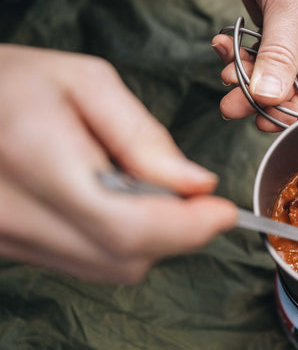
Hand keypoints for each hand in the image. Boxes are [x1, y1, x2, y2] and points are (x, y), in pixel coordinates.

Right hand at [0, 45, 236, 282]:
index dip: (188, 227)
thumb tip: (196, 185)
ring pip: (110, 267)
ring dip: (151, 238)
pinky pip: (87, 263)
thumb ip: (144, 138)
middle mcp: (14, 214)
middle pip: (125, 256)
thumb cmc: (14, 81)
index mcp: (35, 157)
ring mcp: (8, 239)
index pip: (128, 225)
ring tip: (150, 190)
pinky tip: (119, 205)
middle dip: (178, 232)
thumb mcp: (87, 84)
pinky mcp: (11, 248)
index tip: (225, 212)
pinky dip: (121, 242)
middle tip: (196, 197)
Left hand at [212, 0, 297, 131]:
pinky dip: (239, 58)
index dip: (292, 111)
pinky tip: (224, 47)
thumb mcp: (290, 5)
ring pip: (272, 79)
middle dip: (261, 97)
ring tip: (223, 76)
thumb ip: (280, 56)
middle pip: (294, 90)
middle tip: (230, 106)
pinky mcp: (276, 35)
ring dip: (245, 80)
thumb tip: (269, 99)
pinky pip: (258, 60)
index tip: (262, 119)